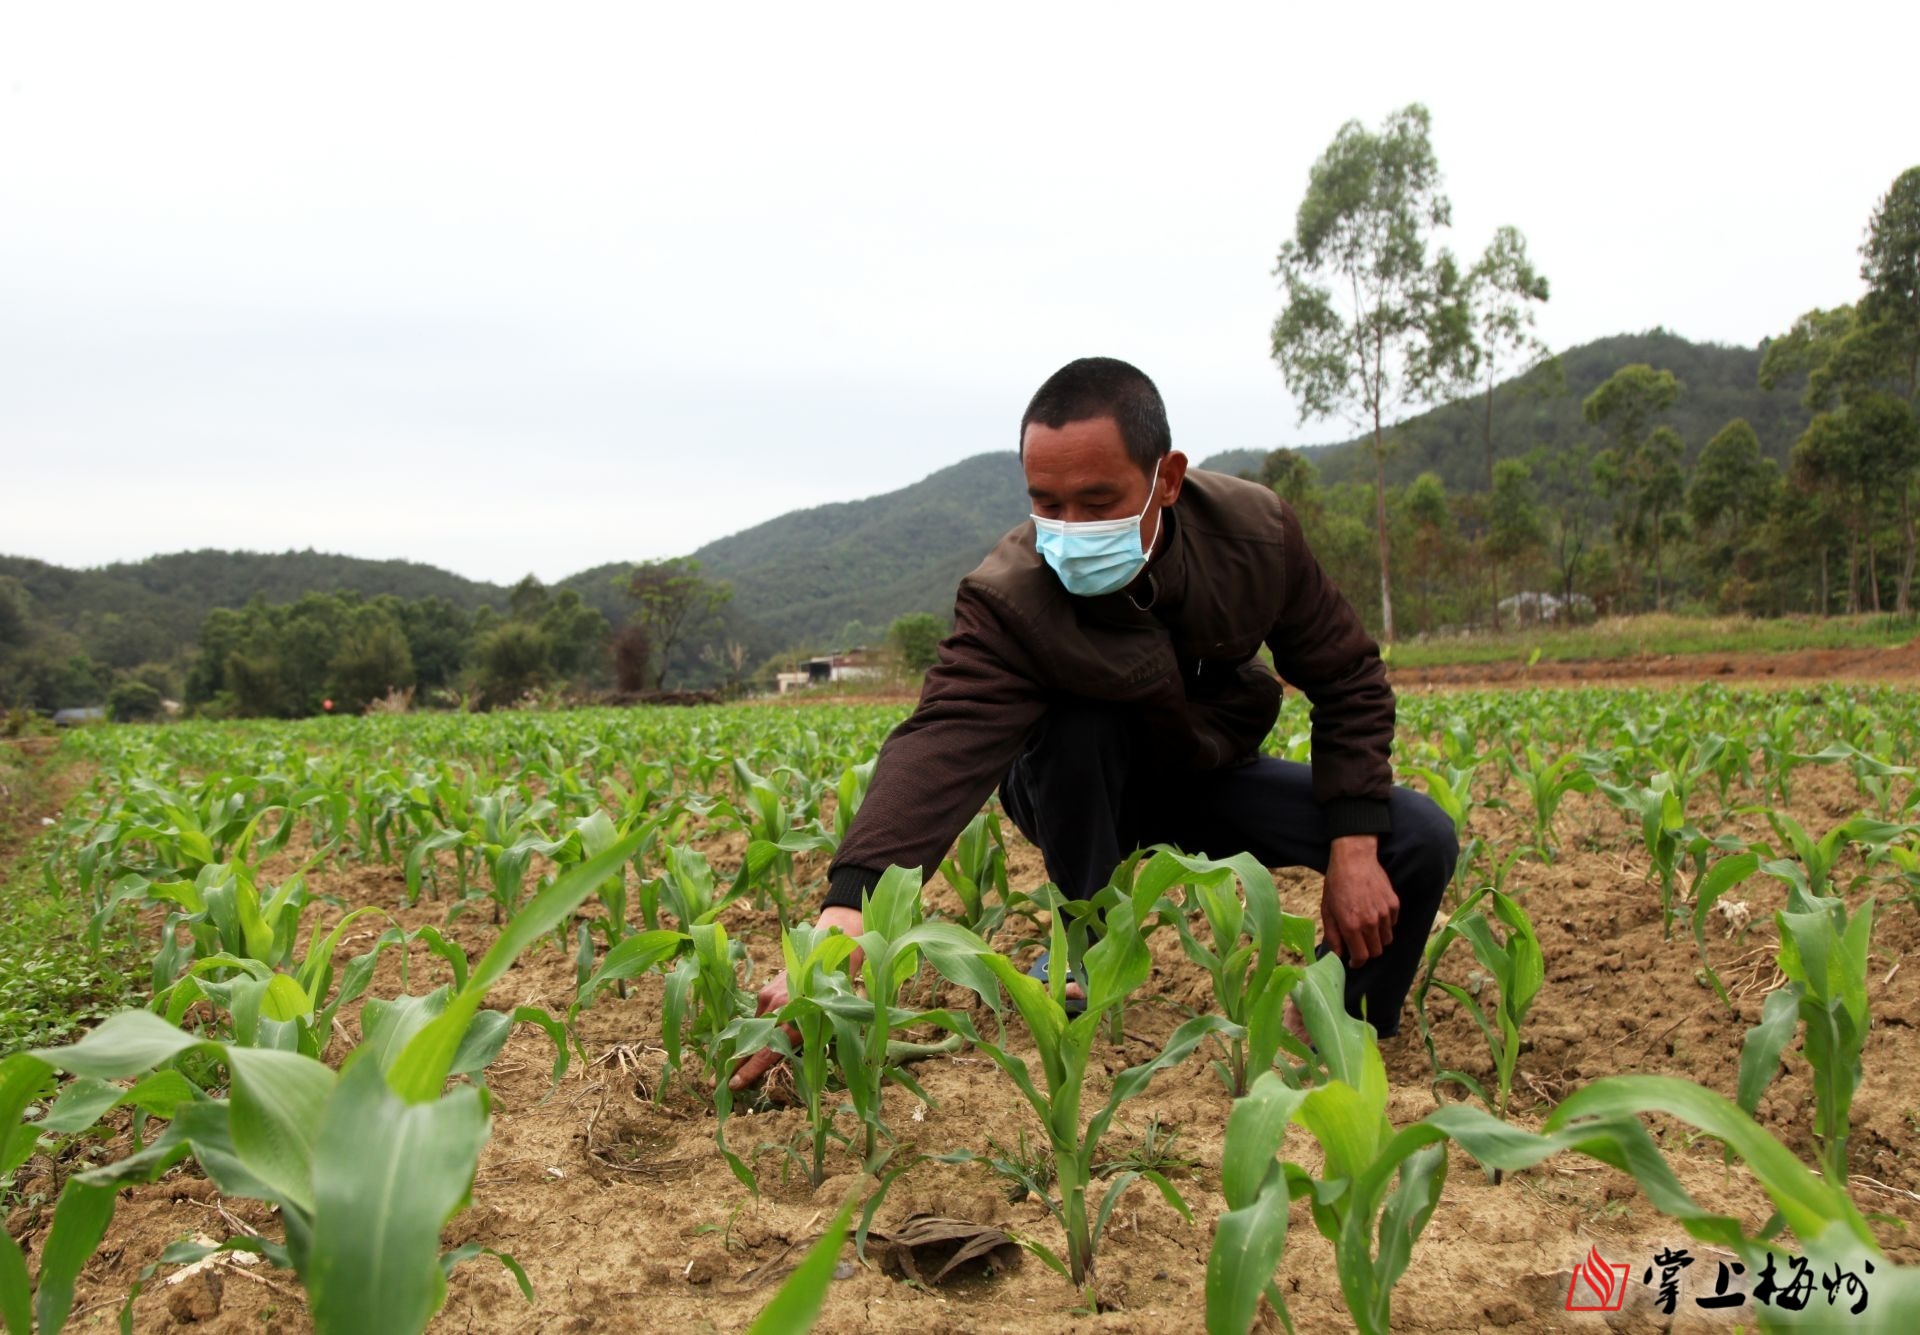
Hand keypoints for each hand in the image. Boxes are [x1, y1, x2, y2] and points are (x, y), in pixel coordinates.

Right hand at [727, 906, 863, 1091]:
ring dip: (751, 1044)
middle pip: (753, 1044)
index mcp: (798, 1023)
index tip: (734, 1084)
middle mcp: (781, 1011)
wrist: (827, 956)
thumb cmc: (833, 995)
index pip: (767, 1052)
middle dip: (739, 1063)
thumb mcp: (824, 1023)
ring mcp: (770, 1000)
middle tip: (725, 1080)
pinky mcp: (765, 992)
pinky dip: (762, 1026)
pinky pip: (759, 1016)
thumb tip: (781, 1059)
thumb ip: (803, 1041)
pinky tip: (771, 1026)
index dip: (750, 1070)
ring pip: (755, 1031)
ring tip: (745, 1058)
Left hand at [1320, 834, 1397, 967]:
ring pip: (1387, 939)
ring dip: (1377, 939)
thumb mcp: (1327, 910)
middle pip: (1376, 952)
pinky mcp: (1394, 904)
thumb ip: (1333, 935)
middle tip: (1359, 945)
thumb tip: (1337, 955)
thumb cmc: (1336, 884)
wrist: (1354, 859)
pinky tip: (1374, 914)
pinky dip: (1385, 924)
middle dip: (1367, 952)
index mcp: (1351, 925)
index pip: (1361, 956)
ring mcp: (1384, 913)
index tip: (1353, 961)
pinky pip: (1393, 924)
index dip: (1357, 963)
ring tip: (1367, 929)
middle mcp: (1370, 922)